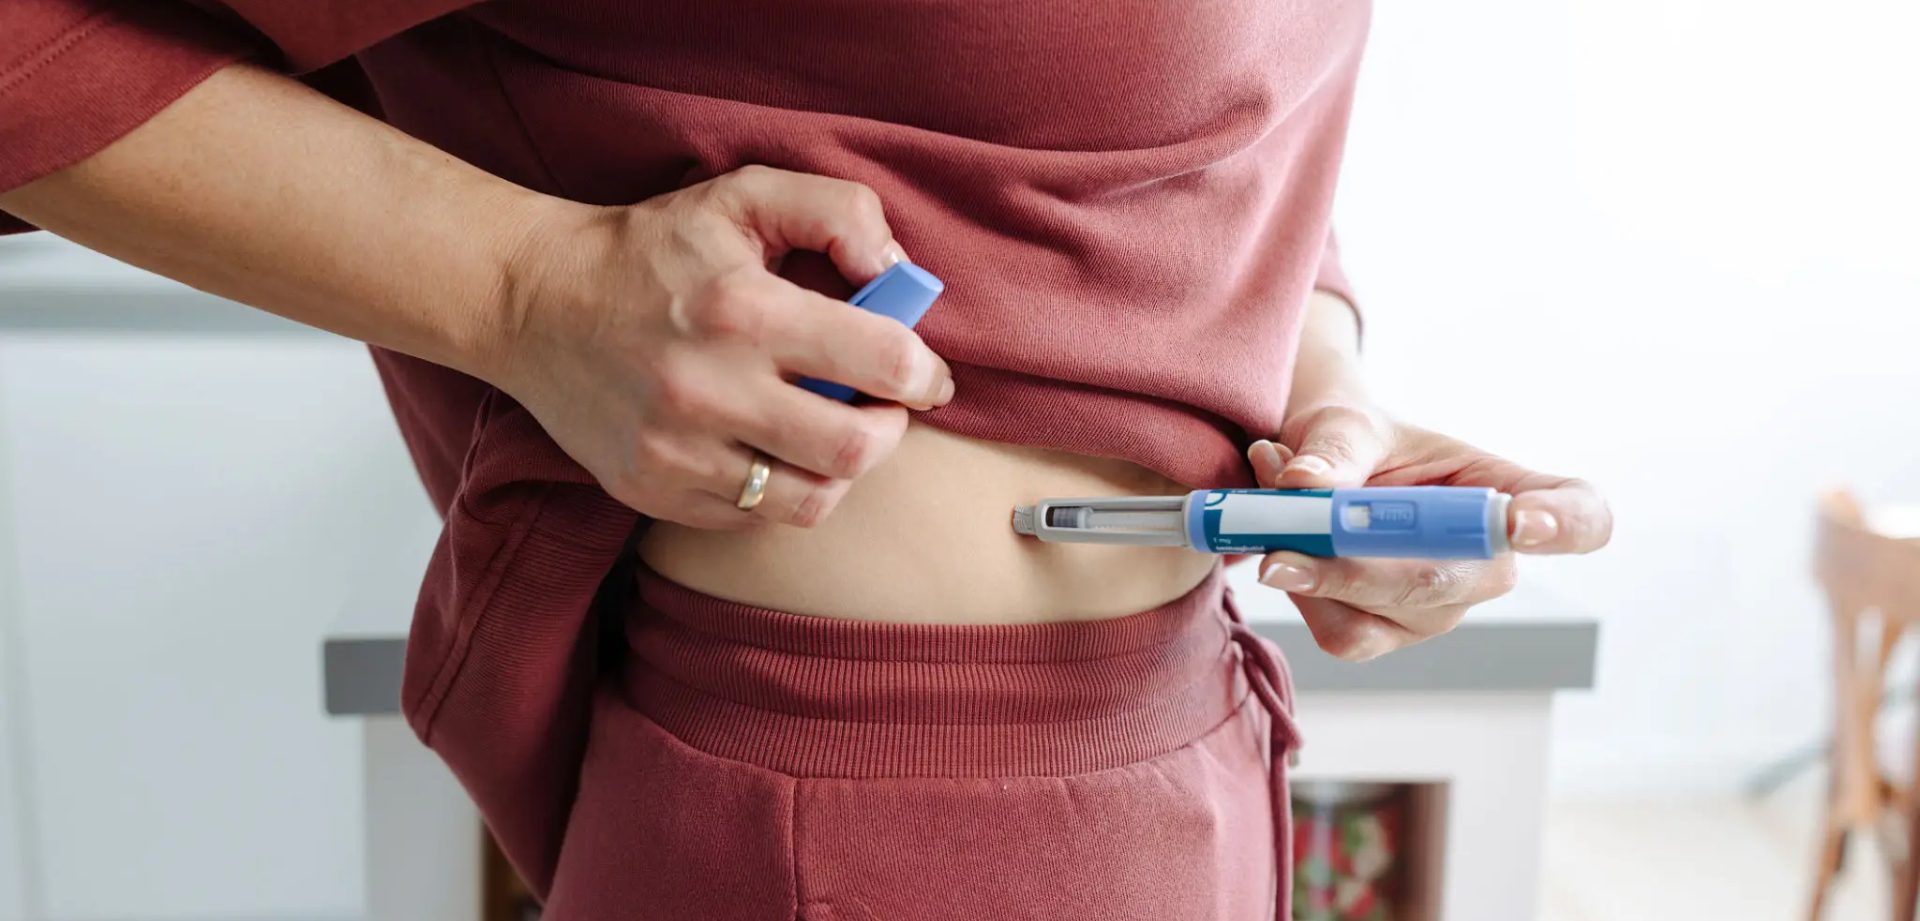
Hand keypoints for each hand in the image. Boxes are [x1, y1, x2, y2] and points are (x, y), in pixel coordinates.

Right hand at [488, 165, 953, 528]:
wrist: (531, 302)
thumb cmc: (652, 249)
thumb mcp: (744, 196)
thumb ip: (838, 212)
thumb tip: (896, 269)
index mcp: (745, 309)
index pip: (883, 361)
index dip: (926, 374)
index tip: (927, 376)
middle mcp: (711, 389)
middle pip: (856, 449)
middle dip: (890, 429)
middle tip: (883, 409)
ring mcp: (678, 451)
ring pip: (810, 500)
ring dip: (840, 470)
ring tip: (830, 433)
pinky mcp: (653, 491)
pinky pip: (754, 518)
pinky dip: (780, 490)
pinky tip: (770, 449)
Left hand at [1246, 401, 1611, 660]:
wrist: (1315, 470)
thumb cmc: (1354, 441)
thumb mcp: (1345, 424)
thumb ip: (1332, 449)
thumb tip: (1303, 483)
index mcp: (1505, 493)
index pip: (1581, 517)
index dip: (1565, 526)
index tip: (1519, 522)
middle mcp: (1485, 565)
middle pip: (1443, 584)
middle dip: (1355, 563)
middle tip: (1285, 534)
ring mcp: (1437, 610)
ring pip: (1374, 617)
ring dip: (1307, 567)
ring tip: (1276, 502)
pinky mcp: (1384, 636)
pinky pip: (1338, 633)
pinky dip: (1295, 586)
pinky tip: (1281, 541)